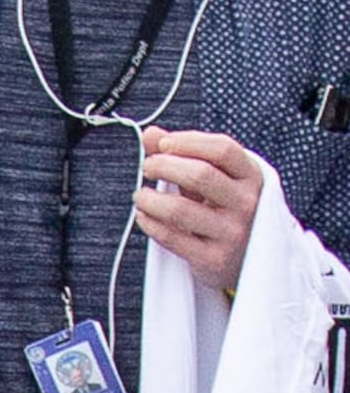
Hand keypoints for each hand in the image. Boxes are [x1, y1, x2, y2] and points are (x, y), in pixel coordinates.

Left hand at [136, 124, 264, 293]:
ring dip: (150, 199)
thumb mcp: (218, 178)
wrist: (249, 258)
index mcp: (252, 176)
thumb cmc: (227, 209)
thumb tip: (150, 134)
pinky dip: (150, 224)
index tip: (163, 143)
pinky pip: (172, 238)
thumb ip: (185, 154)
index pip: (221, 149)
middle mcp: (246, 203)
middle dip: (165, 166)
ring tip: (140, 195)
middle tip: (147, 166)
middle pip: (200, 175)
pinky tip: (143, 216)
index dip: (187, 141)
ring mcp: (231, 232)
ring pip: (180, 209)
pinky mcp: (212, 258)